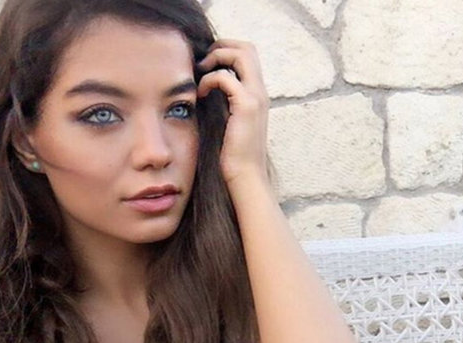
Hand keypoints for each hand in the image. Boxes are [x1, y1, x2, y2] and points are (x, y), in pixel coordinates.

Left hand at [197, 40, 269, 185]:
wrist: (246, 176)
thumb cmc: (234, 155)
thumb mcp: (230, 123)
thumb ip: (225, 103)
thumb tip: (205, 91)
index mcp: (258, 95)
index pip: (248, 56)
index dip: (227, 51)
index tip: (206, 63)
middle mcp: (261, 92)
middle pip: (247, 48)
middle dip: (222, 47)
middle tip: (202, 62)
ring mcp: (256, 98)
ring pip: (241, 55)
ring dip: (216, 57)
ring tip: (200, 72)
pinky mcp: (246, 107)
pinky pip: (225, 77)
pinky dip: (209, 80)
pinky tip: (201, 94)